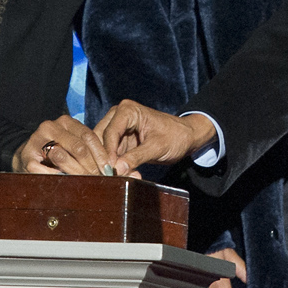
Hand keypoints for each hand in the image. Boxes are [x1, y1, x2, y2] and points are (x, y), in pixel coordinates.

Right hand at [13, 114, 112, 175]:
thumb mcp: (73, 145)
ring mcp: (36, 140)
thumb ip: (88, 150)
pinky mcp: (26, 156)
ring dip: (76, 172)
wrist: (27, 155)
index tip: (108, 168)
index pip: (88, 136)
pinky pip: (45, 169)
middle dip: (90, 165)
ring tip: (85, 182)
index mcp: (66, 122)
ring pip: (62, 157)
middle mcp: (51, 127)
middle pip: (78, 147)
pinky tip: (64, 183)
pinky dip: (56, 177)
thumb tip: (109, 166)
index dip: (100, 154)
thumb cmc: (56, 150)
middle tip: (98, 178)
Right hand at [94, 100, 216, 175]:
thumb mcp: (157, 147)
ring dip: (110, 164)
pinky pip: (111, 154)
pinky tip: (125, 175)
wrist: (185, 137)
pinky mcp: (120, 141)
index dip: (108, 153)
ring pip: (104, 149)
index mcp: (127, 110)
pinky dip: (116, 165)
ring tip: (121, 177)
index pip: (110, 133)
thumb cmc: (175, 136)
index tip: (109, 171)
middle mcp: (118, 116)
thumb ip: (136, 157)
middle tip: (112, 177)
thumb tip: (116, 169)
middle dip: (106, 159)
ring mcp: (118, 128)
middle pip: (101, 140)